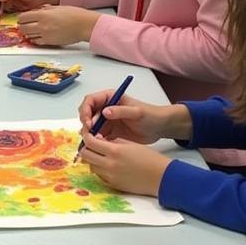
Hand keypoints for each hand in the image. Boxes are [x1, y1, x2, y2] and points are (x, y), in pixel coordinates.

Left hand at [16, 4, 98, 45]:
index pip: (22, 17)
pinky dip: (35, 39)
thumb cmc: (74, 15)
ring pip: (28, 36)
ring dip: (28, 33)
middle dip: (22, 26)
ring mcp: (46, 35)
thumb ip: (44, 10)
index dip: (21, 18)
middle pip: (22, 28)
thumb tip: (36, 11)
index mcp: (43, 15)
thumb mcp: (56, 8)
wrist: (84, 25)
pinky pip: (37, 42)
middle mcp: (42, 25)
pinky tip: (39, 36)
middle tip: (26, 25)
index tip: (23, 18)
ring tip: (33, 30)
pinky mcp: (50, 42)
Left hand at [76, 133, 171, 196]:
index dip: (86, 136)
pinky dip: (100, 169)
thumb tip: (98, 140)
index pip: (90, 142)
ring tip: (101, 155)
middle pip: (85, 155)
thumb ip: (113, 141)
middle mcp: (109, 164)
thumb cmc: (149, 158)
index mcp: (114, 151)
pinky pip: (99, 176)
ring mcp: (110, 176)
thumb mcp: (130, 144)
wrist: (161, 177)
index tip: (88, 134)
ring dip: (92, 159)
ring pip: (90, 166)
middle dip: (86, 148)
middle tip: (92, 144)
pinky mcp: (113, 185)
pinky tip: (108, 165)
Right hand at [78, 90, 192, 143]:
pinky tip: (100, 146)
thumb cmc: (150, 115)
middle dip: (85, 123)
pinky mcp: (109, 133)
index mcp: (109, 98)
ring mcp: (106, 121)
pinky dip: (95, 141)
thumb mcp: (137, 112)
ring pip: (90, 126)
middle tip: (90, 133)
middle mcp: (105, 108)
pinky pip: (97, 137)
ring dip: (89, 133)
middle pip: (86, 113)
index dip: (86, 110)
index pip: (90, 101)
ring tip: (97, 141)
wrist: (160, 128)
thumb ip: (121, 111)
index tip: (89, 122)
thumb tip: (104, 112)